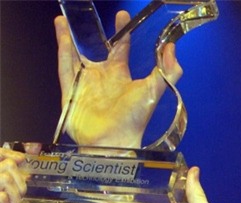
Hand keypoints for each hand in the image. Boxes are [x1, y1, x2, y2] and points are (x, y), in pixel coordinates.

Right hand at [55, 11, 182, 147]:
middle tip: (89, 15)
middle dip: (93, 34)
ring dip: (69, 39)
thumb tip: (172, 48)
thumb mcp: (154, 91)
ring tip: (64, 21)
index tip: (123, 16)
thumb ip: (168, 71)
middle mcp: (102, 79)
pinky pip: (64, 67)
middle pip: (95, 51)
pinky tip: (61, 35)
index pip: (121, 49)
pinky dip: (62, 51)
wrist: (113, 142)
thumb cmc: (135, 120)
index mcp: (121, 77)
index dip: (122, 33)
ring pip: (74, 56)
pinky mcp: (70, 92)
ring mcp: (85, 85)